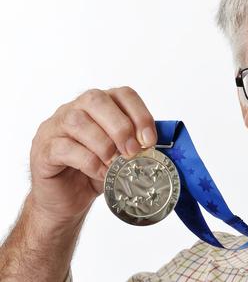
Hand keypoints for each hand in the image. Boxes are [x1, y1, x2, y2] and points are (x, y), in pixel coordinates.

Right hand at [28, 87, 157, 223]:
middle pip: (97, 100)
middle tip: (132, 152)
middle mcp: (75, 108)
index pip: (123, 94)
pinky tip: (100, 173)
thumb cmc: (96, 172)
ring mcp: (55, 127)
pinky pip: (65, 148)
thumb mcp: (122, 155)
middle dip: (121, 127)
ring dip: (104, 144)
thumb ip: (136, 143)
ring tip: (115, 163)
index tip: (149, 140)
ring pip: (77, 121)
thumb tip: (158, 142)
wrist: (67, 200)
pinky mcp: (43, 149)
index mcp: (100, 105)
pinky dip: (89, 161)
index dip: (140, 114)